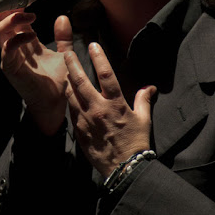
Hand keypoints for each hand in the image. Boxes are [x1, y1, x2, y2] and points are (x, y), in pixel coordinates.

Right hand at [0, 10, 73, 134]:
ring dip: (13, 21)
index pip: (15, 20)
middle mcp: (15, 48)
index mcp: (25, 43)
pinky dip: (17, 39)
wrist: (55, 104)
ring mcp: (10, 58)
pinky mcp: (10, 69)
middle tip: (23, 1)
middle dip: (10, 10)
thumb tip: (63, 17)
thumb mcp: (63, 54)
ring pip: (1, 33)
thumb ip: (63, 37)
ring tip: (30, 16)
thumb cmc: (57, 83)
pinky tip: (32, 35)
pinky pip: (8, 50)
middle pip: (2, 23)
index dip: (19, 7)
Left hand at [64, 43, 156, 177]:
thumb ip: (143, 100)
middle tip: (66, 52)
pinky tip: (69, 95)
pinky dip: (70, 101)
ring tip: (65, 72)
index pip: (105, 75)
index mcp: (115, 104)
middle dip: (73, 64)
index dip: (99, 58)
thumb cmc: (136, 143)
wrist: (125, 168)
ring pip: (71, 95)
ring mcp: (86, 120)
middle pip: (80, 81)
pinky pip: (71, 111)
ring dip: (68, 82)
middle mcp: (98, 109)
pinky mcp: (79, 130)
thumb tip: (149, 87)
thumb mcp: (143, 119)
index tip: (92, 45)